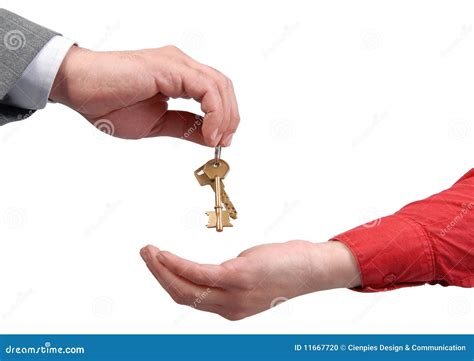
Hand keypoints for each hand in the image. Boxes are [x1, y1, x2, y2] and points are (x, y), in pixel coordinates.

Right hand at [50, 45, 239, 146]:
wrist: (79, 89)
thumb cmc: (108, 104)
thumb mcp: (157, 124)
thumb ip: (185, 127)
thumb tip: (211, 138)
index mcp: (179, 76)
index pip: (215, 93)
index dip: (225, 118)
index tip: (221, 142)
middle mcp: (181, 65)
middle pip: (223, 87)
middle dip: (230, 117)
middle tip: (224, 143)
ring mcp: (176, 63)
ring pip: (219, 85)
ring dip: (225, 116)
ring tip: (217, 140)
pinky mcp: (169, 67)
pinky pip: (205, 87)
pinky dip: (214, 111)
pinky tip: (208, 131)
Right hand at [140, 240, 360, 319]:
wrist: (313, 269)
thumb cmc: (286, 269)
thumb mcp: (253, 279)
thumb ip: (230, 278)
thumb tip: (214, 270)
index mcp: (231, 309)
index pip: (190, 300)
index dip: (168, 283)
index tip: (156, 266)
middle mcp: (229, 308)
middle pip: (181, 296)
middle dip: (157, 275)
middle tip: (144, 254)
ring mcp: (232, 295)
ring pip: (183, 287)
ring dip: (160, 268)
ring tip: (147, 251)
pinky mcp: (237, 278)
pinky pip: (197, 273)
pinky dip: (176, 264)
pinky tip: (164, 253)